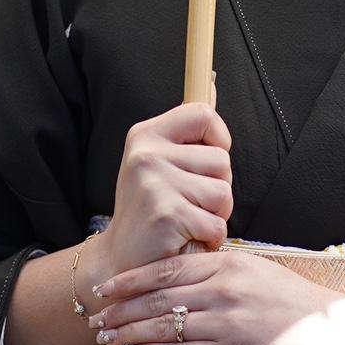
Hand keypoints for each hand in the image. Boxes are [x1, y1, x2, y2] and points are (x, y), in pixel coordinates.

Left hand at [87, 247, 344, 344]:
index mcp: (227, 264)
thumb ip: (221, 270)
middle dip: (121, 309)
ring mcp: (226, 323)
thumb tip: (187, 273)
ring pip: (165, 326)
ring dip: (130, 333)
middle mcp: (222, 290)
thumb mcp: (256, 270)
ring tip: (107, 338)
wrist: (330, 331)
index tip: (105, 287)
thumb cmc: (293, 301)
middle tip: (94, 317)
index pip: (167, 269)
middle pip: (158, 297)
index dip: (131, 280)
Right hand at [97, 101, 232, 285]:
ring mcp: (154, 183)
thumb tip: (210, 81)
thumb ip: (187, 131)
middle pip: (221, 160)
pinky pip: (216, 223)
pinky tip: (185, 240)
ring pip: (223, 192)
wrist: (120, 263)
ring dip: (215, 215)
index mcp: (146, 134)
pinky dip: (209, 238)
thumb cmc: (149, 212)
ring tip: (187, 222)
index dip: (218, 140)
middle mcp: (146, 153)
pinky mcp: (167, 214)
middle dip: (217, 188)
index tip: (206, 163)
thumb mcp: (159, 162)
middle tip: (188, 204)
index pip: (203, 114)